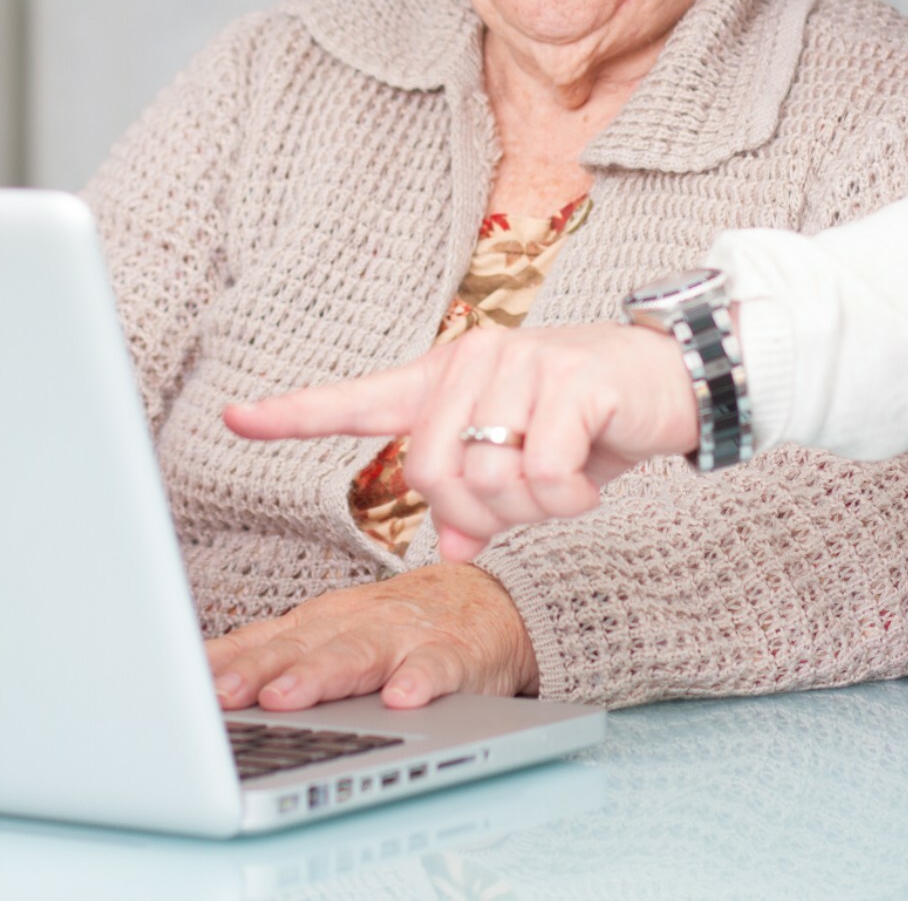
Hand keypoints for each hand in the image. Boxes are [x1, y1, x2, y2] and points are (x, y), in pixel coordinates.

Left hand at [207, 564, 538, 711]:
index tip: (184, 684)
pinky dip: (420, 681)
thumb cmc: (395, 627)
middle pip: (302, 646)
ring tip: (288, 698)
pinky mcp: (455, 653)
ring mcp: (405, 636)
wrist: (489, 602)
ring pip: (359, 654)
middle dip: (259, 670)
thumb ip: (273, 655)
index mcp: (321, 622)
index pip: (264, 640)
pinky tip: (403, 699)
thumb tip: (194, 681)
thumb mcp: (331, 635)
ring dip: (321, 674)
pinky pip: (436, 667)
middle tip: (223, 695)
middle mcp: (356, 624)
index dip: (226, 662)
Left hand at [224, 322, 699, 559]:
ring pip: (487, 482)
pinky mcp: (570, 380)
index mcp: (448, 376)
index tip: (236, 416)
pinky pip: (541, 478)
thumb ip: (478, 500)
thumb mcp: (524, 462)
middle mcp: (475, 359)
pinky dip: (567, 500)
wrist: (671, 380)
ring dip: (531, 511)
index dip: (295, 413)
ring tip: (563, 485)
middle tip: (523, 509)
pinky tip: (588, 479)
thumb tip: (453, 548)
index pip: (358, 399)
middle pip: (429, 474)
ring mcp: (522, 363)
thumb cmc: (590, 419)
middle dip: (476, 515)